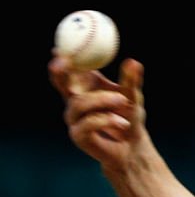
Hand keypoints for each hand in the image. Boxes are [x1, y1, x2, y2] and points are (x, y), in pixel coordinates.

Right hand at [48, 53, 146, 173]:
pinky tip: (122, 122)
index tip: (59, 50)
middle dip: (60, 72)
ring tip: (122, 100)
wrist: (133, 147)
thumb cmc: (130, 118)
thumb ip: (131, 80)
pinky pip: (88, 123)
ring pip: (78, 103)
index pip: (68, 70)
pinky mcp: (79, 136)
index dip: (61, 59)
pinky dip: (106, 120)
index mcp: (84, 87)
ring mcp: (75, 119)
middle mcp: (75, 101)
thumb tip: (134, 62)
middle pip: (60, 84)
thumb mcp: (132, 96)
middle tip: (66, 63)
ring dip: (101, 99)